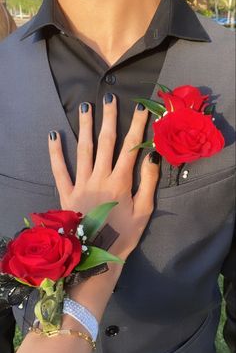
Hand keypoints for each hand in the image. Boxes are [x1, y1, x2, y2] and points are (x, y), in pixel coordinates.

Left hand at [48, 94, 159, 260]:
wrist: (99, 256)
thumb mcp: (144, 211)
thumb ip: (149, 181)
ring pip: (83, 150)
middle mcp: (100, 177)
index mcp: (120, 181)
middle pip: (106, 142)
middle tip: (108, 96)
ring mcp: (81, 184)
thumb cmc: (125, 234)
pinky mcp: (66, 193)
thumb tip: (153, 154)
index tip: (142, 107)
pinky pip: (59, 170)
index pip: (131, 147)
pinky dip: (55, 153)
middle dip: (108, 118)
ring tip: (85, 107)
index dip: (137, 125)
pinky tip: (53, 135)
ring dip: (85, 127)